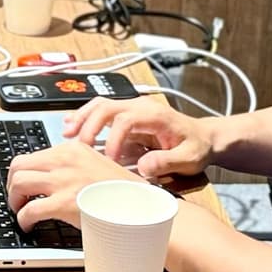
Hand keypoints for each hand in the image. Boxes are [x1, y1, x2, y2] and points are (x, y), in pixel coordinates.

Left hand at [5, 140, 138, 227]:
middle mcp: (65, 160)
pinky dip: (23, 218)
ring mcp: (64, 180)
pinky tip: (27, 225)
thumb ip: (75, 165)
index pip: (35, 154)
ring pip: (19, 182)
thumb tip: (53, 177)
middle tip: (16, 197)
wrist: (141, 206)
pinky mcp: (64, 203)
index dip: (25, 172)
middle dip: (12, 182)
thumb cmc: (124, 191)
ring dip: (14, 199)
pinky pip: (30, 209)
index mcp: (73, 148)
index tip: (23, 184)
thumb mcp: (98, 164)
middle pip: (19, 164)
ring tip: (20, 210)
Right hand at [64, 95, 214, 179]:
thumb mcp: (190, 158)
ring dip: (82, 118)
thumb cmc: (197, 147)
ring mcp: (132, 108)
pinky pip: (101, 111)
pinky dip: (84, 117)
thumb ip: (168, 161)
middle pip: (107, 106)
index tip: (110, 159)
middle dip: (89, 124)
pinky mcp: (126, 116)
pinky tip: (71, 127)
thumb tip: (144, 167)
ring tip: (67, 133)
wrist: (204, 137)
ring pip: (100, 105)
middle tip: (78, 145)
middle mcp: (141, 106)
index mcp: (155, 115)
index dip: (114, 138)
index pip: (126, 119)